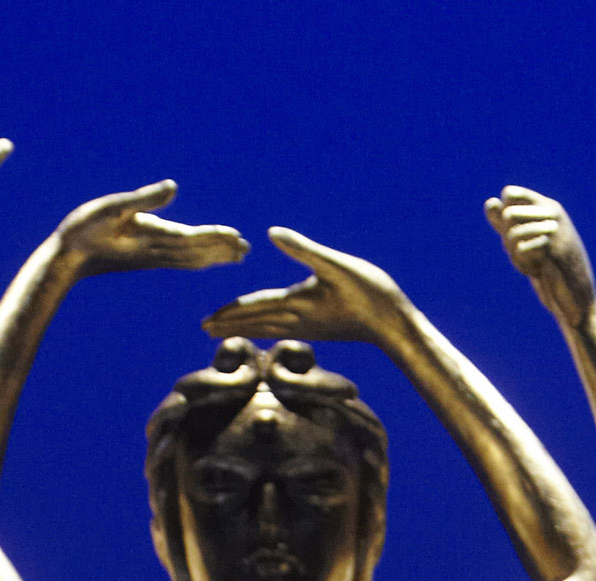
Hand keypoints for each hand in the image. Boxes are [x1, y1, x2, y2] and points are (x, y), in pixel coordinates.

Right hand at [58, 181, 246, 278]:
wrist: (66, 260)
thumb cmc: (84, 230)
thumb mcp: (112, 208)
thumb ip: (144, 199)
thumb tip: (173, 187)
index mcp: (151, 237)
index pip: (191, 239)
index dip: (215, 237)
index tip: (238, 238)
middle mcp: (155, 250)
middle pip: (196, 252)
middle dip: (221, 250)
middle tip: (246, 250)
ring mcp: (150, 256)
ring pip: (189, 258)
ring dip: (212, 256)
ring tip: (234, 255)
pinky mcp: (143, 257)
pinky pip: (177, 260)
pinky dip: (195, 258)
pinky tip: (202, 258)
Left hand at [204, 228, 404, 347]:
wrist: (391, 324)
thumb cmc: (368, 291)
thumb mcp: (335, 264)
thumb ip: (302, 249)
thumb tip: (271, 232)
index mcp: (298, 303)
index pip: (256, 308)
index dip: (231, 312)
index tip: (207, 320)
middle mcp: (297, 320)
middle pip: (256, 322)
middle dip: (230, 324)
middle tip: (204, 329)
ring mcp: (307, 328)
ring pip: (267, 329)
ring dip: (245, 329)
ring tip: (224, 332)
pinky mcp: (317, 329)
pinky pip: (281, 332)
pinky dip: (265, 331)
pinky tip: (262, 331)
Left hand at [486, 189, 595, 330]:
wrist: (576, 297)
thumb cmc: (551, 268)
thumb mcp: (528, 242)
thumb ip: (508, 224)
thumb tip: (489, 202)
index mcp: (547, 206)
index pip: (509, 194)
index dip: (502, 216)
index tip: (515, 234)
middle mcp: (552, 213)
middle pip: (508, 215)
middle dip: (507, 238)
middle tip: (522, 253)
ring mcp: (555, 229)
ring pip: (512, 233)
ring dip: (514, 254)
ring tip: (531, 264)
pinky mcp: (554, 248)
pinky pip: (520, 249)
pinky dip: (522, 265)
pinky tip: (537, 271)